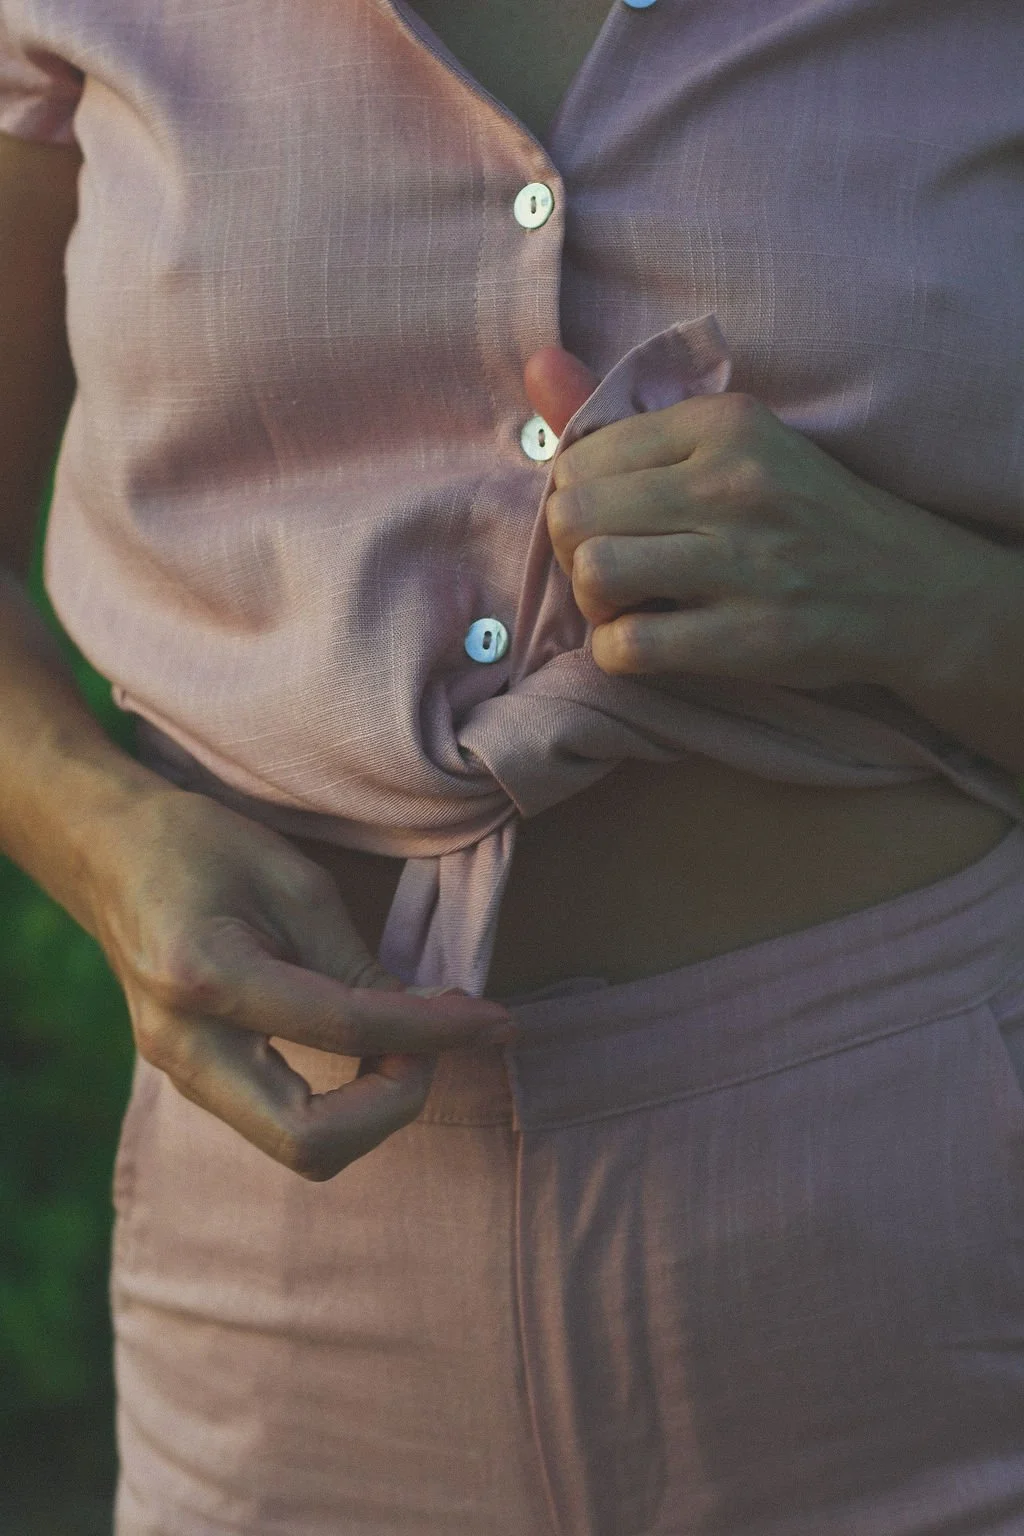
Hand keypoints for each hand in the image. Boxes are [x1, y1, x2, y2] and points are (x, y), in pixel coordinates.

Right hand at [85, 784, 511, 1178]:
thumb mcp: (293, 879)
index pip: (346, 1030)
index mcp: (205, 976)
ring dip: (370, 1112)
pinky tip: (371, 1052)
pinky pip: (279, 1121)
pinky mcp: (192, 1077)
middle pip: (308, 1141)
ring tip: (411, 1046)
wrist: (106, 851)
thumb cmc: (197, 843)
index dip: (434, 1031)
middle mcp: (184, 1045)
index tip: (494, 1020)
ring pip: (295, 1146)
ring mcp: (180, 1072)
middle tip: (433, 1049)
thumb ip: (356, 961)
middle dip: (392, 1108)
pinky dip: (340, 1102)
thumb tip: (428, 1021)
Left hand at [525, 346, 981, 692]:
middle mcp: (732, 483)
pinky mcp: (749, 636)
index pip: (580, 456)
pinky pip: (629, 646)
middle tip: (613, 569)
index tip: (617, 521)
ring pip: (594, 573)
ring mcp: (743, 562)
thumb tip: (537, 365)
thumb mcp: (733, 444)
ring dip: (593, 602)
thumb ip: (628, 417)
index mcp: (722, 424)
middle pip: (572, 515)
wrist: (911, 588)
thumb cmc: (805, 514)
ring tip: (628, 604)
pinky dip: (619, 652)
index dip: (578, 499)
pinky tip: (650, 641)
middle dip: (574, 552)